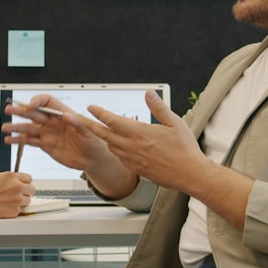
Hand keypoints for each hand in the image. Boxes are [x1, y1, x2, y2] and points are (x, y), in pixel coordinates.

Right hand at [0, 172, 33, 220]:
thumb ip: (7, 178)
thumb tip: (13, 180)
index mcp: (12, 176)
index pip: (28, 178)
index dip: (25, 182)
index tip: (23, 185)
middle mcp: (17, 187)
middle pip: (31, 189)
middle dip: (26, 192)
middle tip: (19, 194)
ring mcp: (17, 200)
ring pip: (28, 201)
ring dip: (22, 202)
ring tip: (10, 202)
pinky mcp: (15, 211)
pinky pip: (20, 210)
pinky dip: (14, 210)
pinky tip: (6, 208)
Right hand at [2, 95, 112, 171]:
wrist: (92, 159)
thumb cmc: (94, 141)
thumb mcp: (88, 131)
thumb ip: (77, 123)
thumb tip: (66, 116)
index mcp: (62, 113)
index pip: (47, 101)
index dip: (38, 101)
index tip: (31, 106)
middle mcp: (52, 121)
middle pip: (34, 113)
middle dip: (21, 111)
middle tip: (9, 110)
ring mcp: (47, 133)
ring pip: (29, 128)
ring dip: (16, 127)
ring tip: (5, 128)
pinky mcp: (45, 145)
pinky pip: (29, 141)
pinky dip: (19, 141)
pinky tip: (10, 140)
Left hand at [80, 90, 211, 193]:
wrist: (190, 174)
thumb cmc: (185, 149)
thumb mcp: (174, 123)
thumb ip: (158, 107)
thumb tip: (148, 93)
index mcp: (141, 133)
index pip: (113, 121)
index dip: (100, 113)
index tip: (91, 107)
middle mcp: (133, 147)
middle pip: (104, 135)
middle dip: (89, 125)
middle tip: (77, 119)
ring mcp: (133, 159)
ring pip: (111, 146)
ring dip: (103, 137)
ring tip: (98, 130)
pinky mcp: (136, 169)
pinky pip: (120, 157)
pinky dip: (115, 149)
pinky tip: (118, 145)